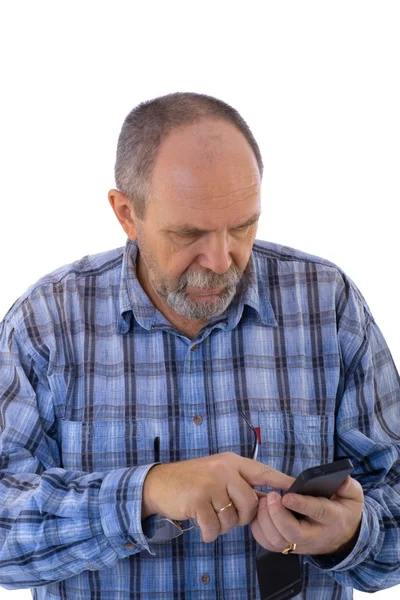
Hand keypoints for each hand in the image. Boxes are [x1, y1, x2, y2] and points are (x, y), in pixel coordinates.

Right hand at [142, 453, 293, 542]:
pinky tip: (201, 524)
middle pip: (251, 503)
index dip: (282, 481)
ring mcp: (211, 483)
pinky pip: (215, 528)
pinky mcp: (198, 500)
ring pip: (233, 518)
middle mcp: (224, 469)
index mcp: (232, 461)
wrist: (159, 483)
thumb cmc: (193, 480)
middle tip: (226, 513)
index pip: (263, 471)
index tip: (298, 488)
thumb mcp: (218, 473)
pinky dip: (209, 533)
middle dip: (242, 516)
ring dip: (223, 525)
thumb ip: (240, 483)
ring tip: (210, 514)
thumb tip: (267, 500)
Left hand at [251, 475, 363, 555]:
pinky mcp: (288, 547)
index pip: (318, 513)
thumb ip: (348, 487)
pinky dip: (259, 529)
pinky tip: (260, 511)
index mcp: (333, 518)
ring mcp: (300, 545)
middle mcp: (315, 535)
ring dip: (266, 520)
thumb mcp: (353, 497)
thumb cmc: (344, 510)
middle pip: (293, 533)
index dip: (302, 505)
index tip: (287, 496)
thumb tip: (342, 479)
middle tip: (271, 496)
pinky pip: (269, 544)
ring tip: (264, 501)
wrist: (343, 537)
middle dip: (278, 515)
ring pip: (278, 541)